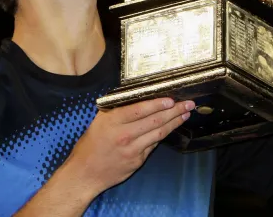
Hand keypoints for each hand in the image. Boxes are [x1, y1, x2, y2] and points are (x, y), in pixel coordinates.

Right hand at [63, 97, 193, 194]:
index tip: (171, 99)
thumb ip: (115, 111)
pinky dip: (163, 135)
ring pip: (159, 133)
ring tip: (185, 114)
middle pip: (155, 121)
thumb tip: (135, 99)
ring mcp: (133, 149)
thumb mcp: (98, 122)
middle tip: (187, 104)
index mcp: (112, 122)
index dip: (157, 104)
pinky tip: (171, 128)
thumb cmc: (90, 145)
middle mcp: (124, 135)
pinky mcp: (138, 160)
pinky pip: (153, 144)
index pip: (139, 110)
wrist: (86, 173)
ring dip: (174, 123)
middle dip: (174, 111)